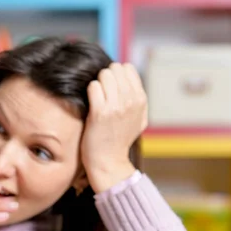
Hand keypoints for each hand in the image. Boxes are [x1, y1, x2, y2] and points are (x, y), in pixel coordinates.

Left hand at [81, 62, 146, 192]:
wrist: (108, 162)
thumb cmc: (120, 141)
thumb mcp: (139, 119)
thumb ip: (137, 99)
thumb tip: (130, 81)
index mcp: (141, 100)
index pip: (127, 68)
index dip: (116, 74)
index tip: (110, 87)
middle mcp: (131, 100)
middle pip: (114, 69)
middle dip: (105, 77)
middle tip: (101, 93)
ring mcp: (116, 106)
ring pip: (103, 75)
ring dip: (97, 84)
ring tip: (96, 99)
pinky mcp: (100, 112)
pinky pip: (93, 87)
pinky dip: (90, 92)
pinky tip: (91, 103)